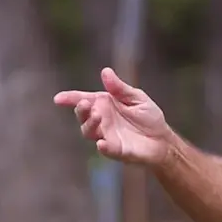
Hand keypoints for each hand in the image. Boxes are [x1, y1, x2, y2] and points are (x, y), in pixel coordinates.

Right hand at [53, 68, 174, 165]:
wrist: (163, 139)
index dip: (69, 99)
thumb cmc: (148, 117)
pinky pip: (106, 149)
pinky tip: (102, 142)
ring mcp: (106, 136)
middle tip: (85, 103)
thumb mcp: (136, 97)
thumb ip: (120, 88)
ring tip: (97, 116)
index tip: (59, 98)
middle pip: (83, 116)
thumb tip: (105, 71)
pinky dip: (103, 147)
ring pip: (89, 132)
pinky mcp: (116, 150)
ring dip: (90, 124)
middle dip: (80, 110)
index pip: (82, 100)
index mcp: (104, 104)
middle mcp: (101, 120)